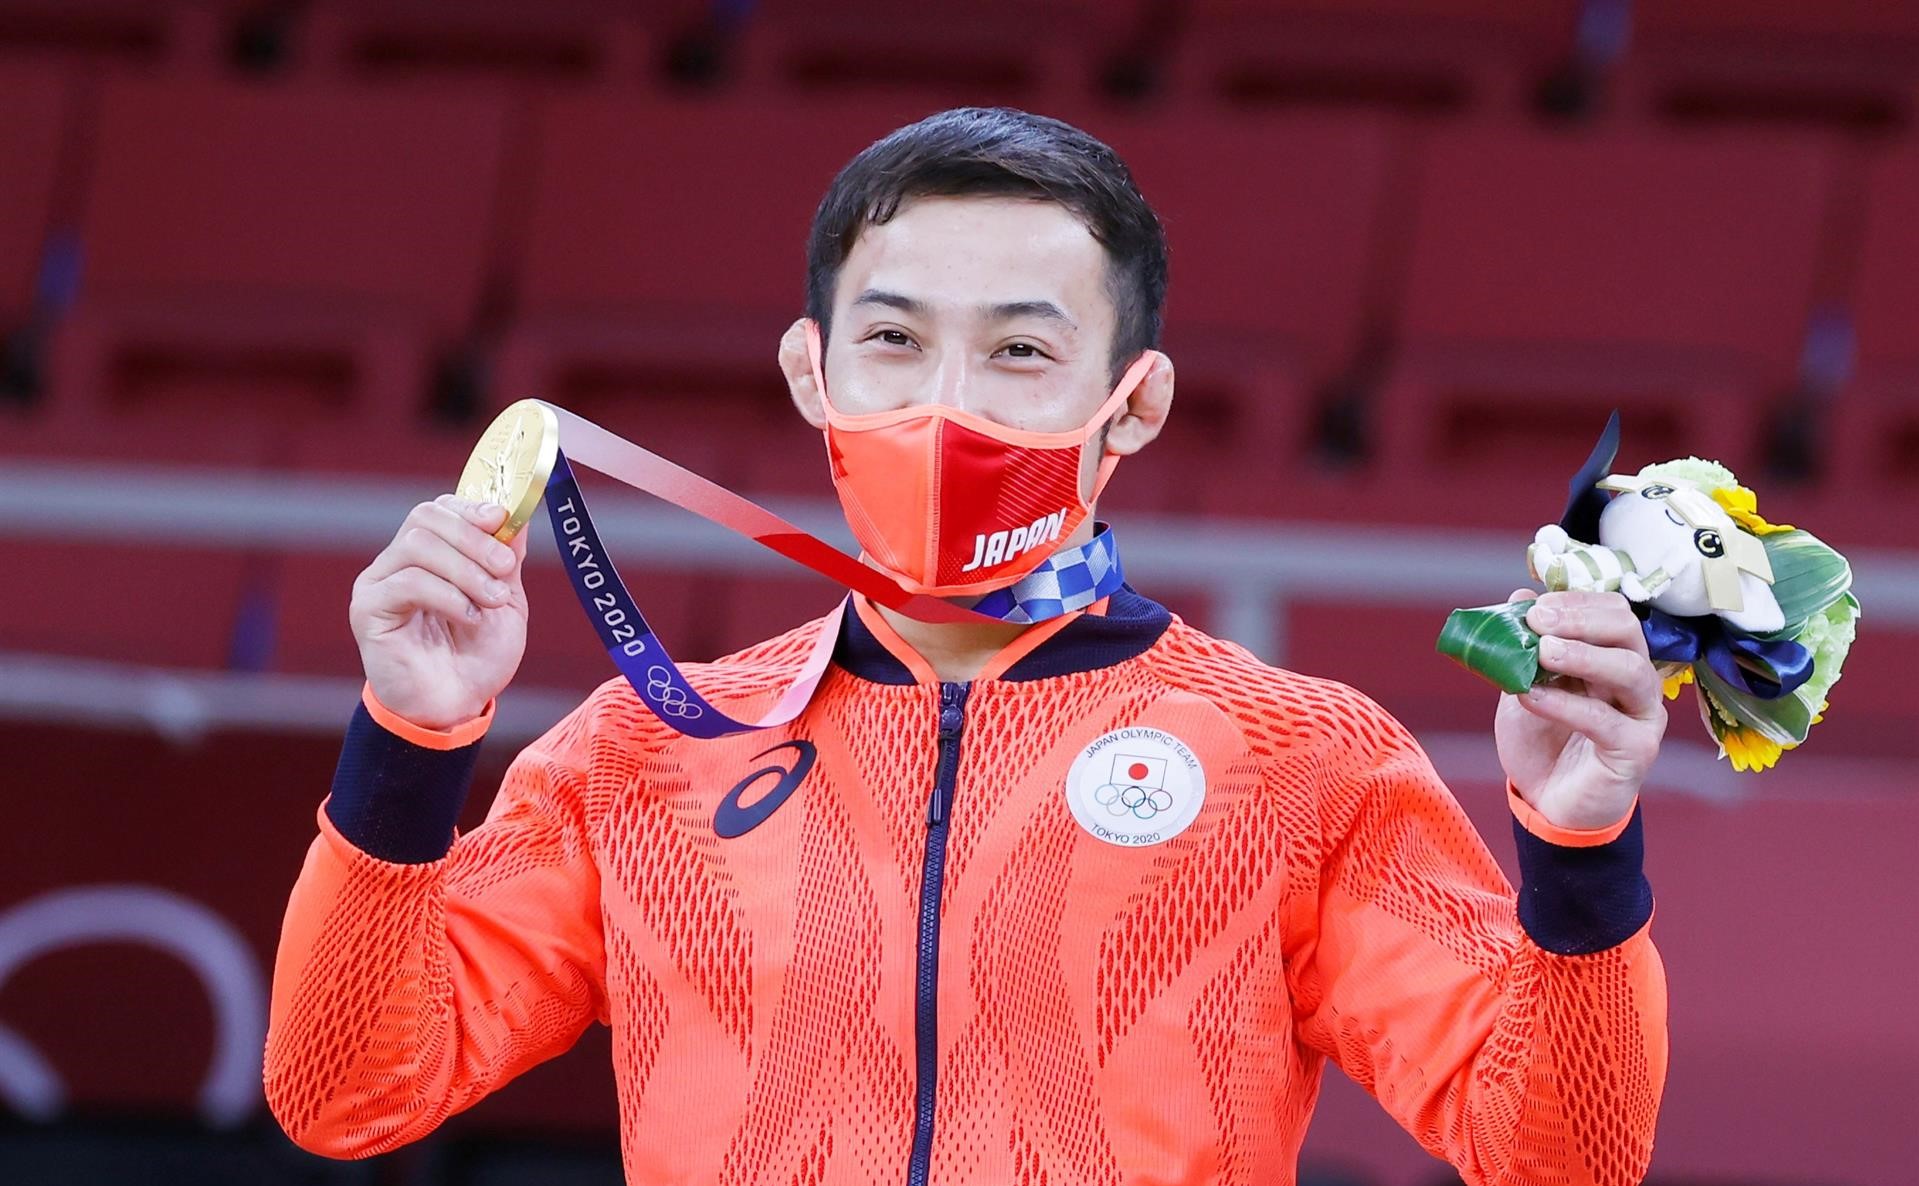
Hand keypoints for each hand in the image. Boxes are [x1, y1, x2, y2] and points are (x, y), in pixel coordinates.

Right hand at [350, 495, 528, 728]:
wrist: (457, 708)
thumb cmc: (478, 657)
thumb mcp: (505, 601)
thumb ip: (507, 558)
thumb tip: (517, 514)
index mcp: (430, 555)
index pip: (440, 509)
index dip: (471, 508)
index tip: (502, 520)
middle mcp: (398, 562)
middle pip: (425, 518)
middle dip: (474, 538)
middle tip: (506, 568)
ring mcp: (379, 584)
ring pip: (418, 546)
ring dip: (466, 570)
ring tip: (491, 600)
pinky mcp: (368, 610)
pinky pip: (407, 582)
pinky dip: (447, 595)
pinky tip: (468, 618)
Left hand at [1495, 589, 1665, 830]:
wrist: (1545, 802)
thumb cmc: (1541, 741)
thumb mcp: (1523, 685)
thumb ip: (1523, 646)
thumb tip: (1517, 596)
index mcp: (1612, 656)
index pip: (1611, 611)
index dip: (1575, 603)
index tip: (1534, 607)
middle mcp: (1635, 680)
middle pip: (1628, 630)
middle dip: (1581, 619)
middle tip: (1538, 622)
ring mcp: (1642, 715)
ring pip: (1631, 670)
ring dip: (1584, 655)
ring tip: (1542, 652)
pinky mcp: (1636, 750)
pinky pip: (1606, 720)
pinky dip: (1565, 704)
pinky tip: (1531, 696)